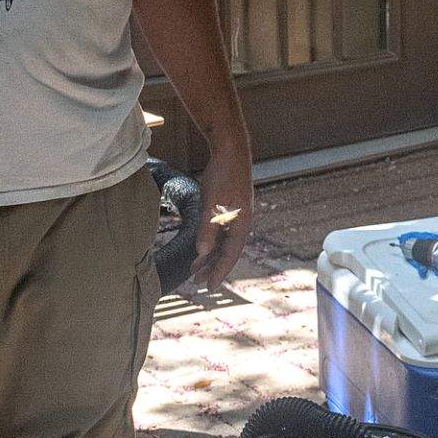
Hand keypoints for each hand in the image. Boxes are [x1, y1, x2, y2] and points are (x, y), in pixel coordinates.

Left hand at [189, 138, 253, 289]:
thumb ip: (207, 229)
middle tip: (198, 283)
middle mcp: (241, 223)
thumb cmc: (224, 175)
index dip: (219, 272)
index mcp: (241, 224)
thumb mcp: (212, 204)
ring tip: (195, 269)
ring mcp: (236, 216)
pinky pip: (220, 232)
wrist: (231, 150)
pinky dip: (210, 241)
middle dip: (212, 267)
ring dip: (210, 256)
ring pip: (222, 242)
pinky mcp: (230, 209)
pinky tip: (201, 247)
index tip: (210, 287)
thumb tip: (202, 252)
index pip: (230, 255)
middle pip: (226, 252)